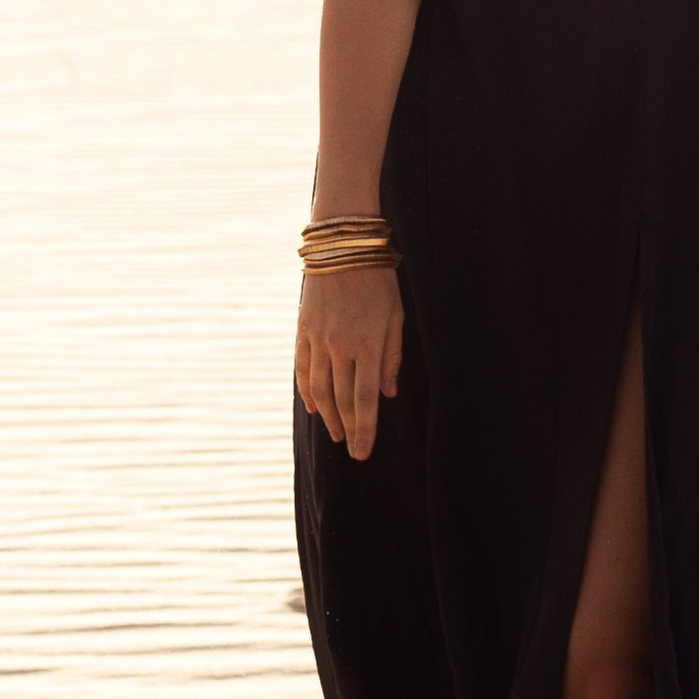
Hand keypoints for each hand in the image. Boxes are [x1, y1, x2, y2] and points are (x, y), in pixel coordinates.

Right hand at [296, 262, 403, 459]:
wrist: (342, 246)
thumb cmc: (378, 280)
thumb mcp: (396, 316)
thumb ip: (392, 357)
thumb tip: (388, 393)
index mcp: (368, 344)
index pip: (365, 399)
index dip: (365, 429)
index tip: (363, 452)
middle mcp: (340, 346)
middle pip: (342, 400)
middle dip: (349, 429)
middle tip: (353, 450)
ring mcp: (318, 340)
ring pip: (320, 390)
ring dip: (329, 416)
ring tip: (337, 433)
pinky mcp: (303, 330)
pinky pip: (302, 369)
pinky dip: (307, 392)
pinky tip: (314, 408)